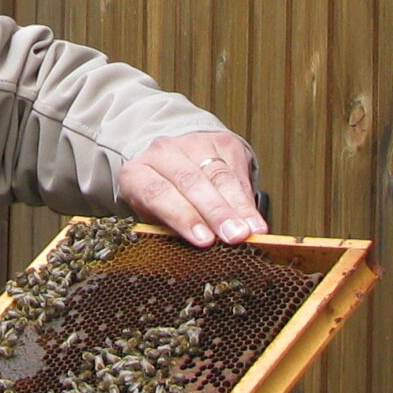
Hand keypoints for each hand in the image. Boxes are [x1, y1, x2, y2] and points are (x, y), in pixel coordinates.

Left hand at [118, 130, 262, 245]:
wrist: (171, 161)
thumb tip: (201, 250)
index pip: (158, 193)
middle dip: (216, 211)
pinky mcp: (222, 142)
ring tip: (251, 229)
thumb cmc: (160, 198)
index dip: (183, 216)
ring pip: (219, 175)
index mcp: (136, 174)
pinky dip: (247, 199)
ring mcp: (193, 143)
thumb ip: (172, 230)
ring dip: (238, 206)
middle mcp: (162, 152)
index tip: (205, 240)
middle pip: (191, 181)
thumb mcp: (154, 218)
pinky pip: (238, 172)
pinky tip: (255, 219)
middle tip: (234, 235)